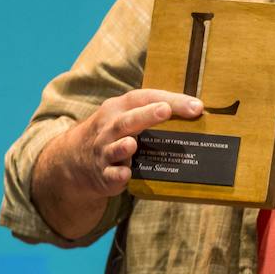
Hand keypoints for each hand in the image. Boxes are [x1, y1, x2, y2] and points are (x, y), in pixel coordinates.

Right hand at [33, 89, 202, 238]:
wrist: (76, 159)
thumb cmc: (117, 132)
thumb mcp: (129, 115)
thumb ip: (158, 112)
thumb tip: (198, 112)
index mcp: (121, 108)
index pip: (146, 98)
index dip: (172, 100)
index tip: (196, 107)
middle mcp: (111, 127)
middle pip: (128, 120)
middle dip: (147, 115)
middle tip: (166, 110)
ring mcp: (105, 151)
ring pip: (115, 147)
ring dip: (124, 147)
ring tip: (133, 144)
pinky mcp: (104, 174)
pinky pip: (110, 174)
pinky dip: (118, 174)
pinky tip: (126, 174)